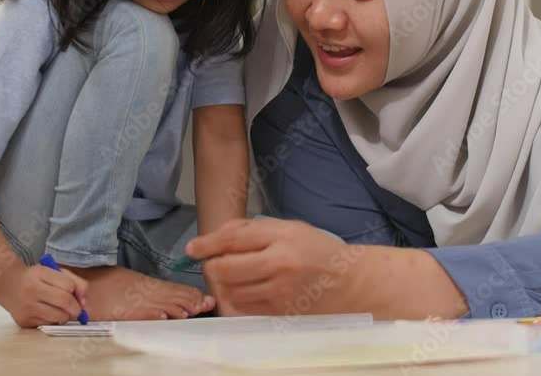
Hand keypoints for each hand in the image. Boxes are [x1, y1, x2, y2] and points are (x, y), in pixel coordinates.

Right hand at [0, 264, 88, 327]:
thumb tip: (84, 303)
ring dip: (66, 315)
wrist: (7, 285)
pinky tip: (47, 313)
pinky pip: (49, 324)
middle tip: (76, 308)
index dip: (76, 290)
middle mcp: (31, 291)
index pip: (69, 286)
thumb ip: (75, 282)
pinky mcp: (24, 322)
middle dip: (77, 307)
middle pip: (66, 302)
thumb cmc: (36, 277)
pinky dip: (54, 320)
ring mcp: (26, 308)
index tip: (74, 292)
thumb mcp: (54, 272)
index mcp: (39, 274)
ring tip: (61, 310)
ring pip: (60, 317)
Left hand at [186, 218, 355, 316]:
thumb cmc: (317, 251)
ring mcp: (280, 291)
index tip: (192, 249)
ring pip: (231, 291)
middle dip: (212, 267)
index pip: (233, 239)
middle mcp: (280, 264)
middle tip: (214, 264)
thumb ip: (253, 229)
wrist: (348, 282)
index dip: (207, 244)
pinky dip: (237, 300)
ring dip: (223, 286)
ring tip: (231, 278)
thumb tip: (216, 236)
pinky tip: (245, 292)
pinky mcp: (280, 312)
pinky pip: (244, 308)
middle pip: (226, 268)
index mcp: (283, 237)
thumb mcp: (290, 229)